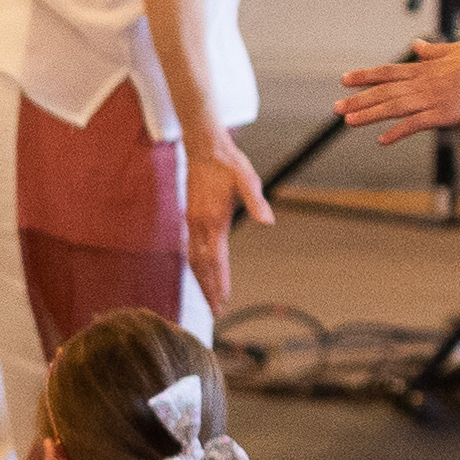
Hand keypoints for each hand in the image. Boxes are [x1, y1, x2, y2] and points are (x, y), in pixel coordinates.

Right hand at [182, 130, 272, 317]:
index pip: (216, 260)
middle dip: (208, 290)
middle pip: (201, 266)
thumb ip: (257, 201)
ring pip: (193, 260)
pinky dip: (195, 268)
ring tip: (208, 300)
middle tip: (216, 312)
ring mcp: (192, 222)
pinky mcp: (191, 219)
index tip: (223, 301)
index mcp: (213, 220)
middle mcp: (198, 225)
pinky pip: (190, 250)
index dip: (219, 282)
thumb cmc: (228, 163)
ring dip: (200, 282)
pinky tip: (201, 274)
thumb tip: (268, 221)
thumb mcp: (247, 178)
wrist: (203, 147)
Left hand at [337, 37, 459, 141]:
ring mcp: (432, 98)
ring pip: (394, 107)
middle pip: (384, 91)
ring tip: (348, 121)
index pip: (387, 72)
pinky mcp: (444, 113)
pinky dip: (397, 132)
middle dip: (358, 100)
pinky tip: (382, 139)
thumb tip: (416, 44)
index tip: (344, 80)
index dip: (365, 76)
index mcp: (424, 68)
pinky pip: (415, 124)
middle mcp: (422, 82)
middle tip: (336, 107)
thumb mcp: (453, 49)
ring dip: (369, 114)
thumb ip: (432, 51)